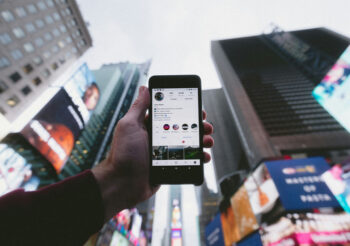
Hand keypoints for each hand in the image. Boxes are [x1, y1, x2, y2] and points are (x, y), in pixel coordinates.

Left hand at [92, 86, 213, 220]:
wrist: (122, 184)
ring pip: (189, 144)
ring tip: (207, 141)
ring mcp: (166, 153)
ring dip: (202, 141)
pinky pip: (188, 160)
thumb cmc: (123, 154)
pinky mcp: (170, 166)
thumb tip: (144, 88)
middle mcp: (159, 138)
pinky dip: (198, 158)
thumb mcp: (129, 126)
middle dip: (198, 126)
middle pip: (184, 128)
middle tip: (206, 126)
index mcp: (150, 126)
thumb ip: (139, 107)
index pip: (172, 114)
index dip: (186, 110)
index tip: (198, 109)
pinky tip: (204, 156)